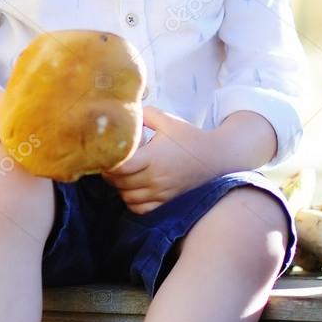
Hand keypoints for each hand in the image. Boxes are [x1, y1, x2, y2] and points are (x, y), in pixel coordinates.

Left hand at [100, 106, 217, 213]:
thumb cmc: (189, 137)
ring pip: (126, 197)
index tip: (107, 151)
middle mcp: (155, 178)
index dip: (109, 161)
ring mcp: (159, 192)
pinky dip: (130, 201)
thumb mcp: (168, 120)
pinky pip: (139, 209)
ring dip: (118, 186)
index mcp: (153, 157)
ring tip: (121, 172)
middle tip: (110, 159)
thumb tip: (125, 112)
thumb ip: (145, 114)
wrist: (214, 157)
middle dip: (110, 172)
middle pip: (119, 182)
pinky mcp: (164, 200)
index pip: (121, 166)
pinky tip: (131, 188)